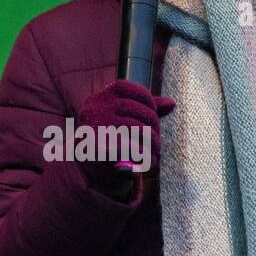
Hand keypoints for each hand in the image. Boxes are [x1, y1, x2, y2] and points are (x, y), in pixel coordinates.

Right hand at [76, 79, 174, 194]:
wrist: (84, 162)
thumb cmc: (108, 135)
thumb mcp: (123, 117)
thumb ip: (145, 108)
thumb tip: (171, 103)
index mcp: (103, 96)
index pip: (138, 92)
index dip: (152, 104)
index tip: (153, 118)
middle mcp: (97, 108)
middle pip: (142, 113)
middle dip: (155, 128)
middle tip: (156, 141)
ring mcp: (96, 127)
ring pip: (141, 131)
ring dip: (153, 144)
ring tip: (155, 152)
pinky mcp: (97, 148)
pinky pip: (132, 148)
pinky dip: (143, 155)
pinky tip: (147, 160)